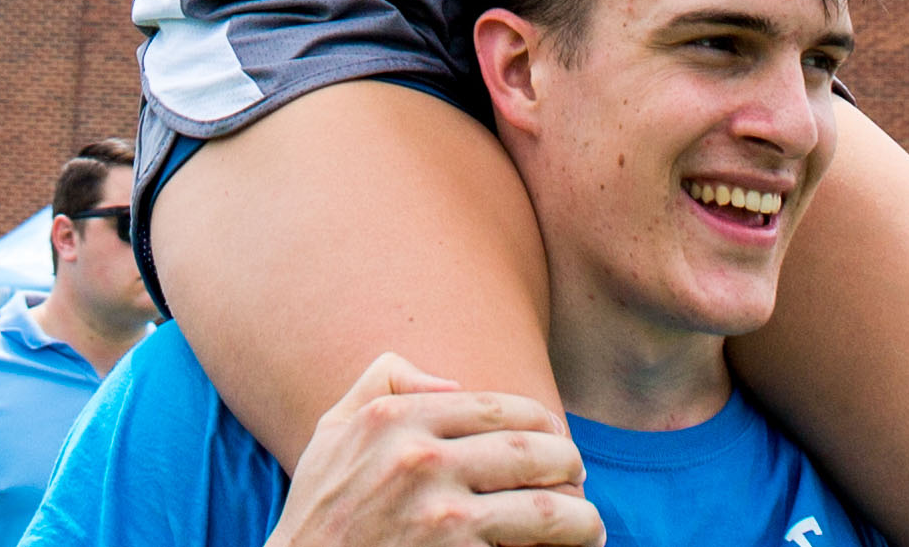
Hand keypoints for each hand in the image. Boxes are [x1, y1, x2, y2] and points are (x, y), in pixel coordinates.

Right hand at [266, 355, 598, 546]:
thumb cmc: (319, 517)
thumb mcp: (331, 435)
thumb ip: (382, 383)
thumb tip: (451, 381)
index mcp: (393, 420)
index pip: (498, 408)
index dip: (541, 425)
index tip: (555, 443)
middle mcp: (418, 460)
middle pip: (532, 451)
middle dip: (569, 465)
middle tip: (578, 479)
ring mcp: (438, 516)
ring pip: (544, 507)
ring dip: (581, 519)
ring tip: (589, 528)